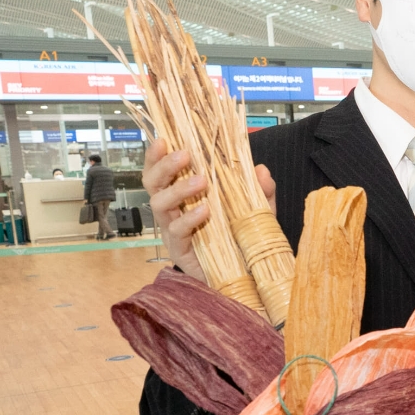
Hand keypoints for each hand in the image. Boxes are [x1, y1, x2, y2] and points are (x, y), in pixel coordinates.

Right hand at [142, 141, 274, 281]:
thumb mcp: (254, 211)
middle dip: (164, 166)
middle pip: (153, 183)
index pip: (162, 171)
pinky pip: (177, 231)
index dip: (157, 155)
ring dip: (179, 189)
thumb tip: (262, 170)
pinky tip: (205, 211)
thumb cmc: (239, 237)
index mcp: (184, 194)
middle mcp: (173, 210)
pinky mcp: (179, 249)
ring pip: (160, 204)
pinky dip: (190, 218)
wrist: (240, 275)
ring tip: (201, 181)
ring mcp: (173, 230)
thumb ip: (259, 191)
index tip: (164, 139)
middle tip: (185, 155)